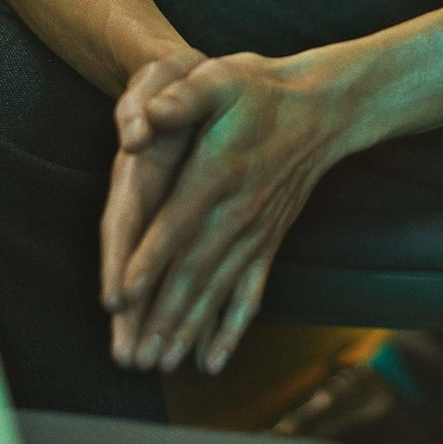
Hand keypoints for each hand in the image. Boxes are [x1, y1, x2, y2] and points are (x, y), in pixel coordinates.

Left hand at [107, 51, 345, 376]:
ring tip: (160, 365)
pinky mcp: (268, 242)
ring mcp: (256, 233)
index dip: (147, 260)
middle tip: (132, 355)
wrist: (322, 108)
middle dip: (160, 316)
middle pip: (193, 272)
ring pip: (217, 290)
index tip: (119, 297)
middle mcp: (237, 212)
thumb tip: (148, 112)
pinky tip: (212, 360)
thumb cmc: (261, 91)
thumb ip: (184, 96)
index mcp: (217, 173)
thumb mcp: (221, 78)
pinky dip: (230, 329)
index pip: (176, 224)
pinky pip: (249, 293)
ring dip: (188, 330)